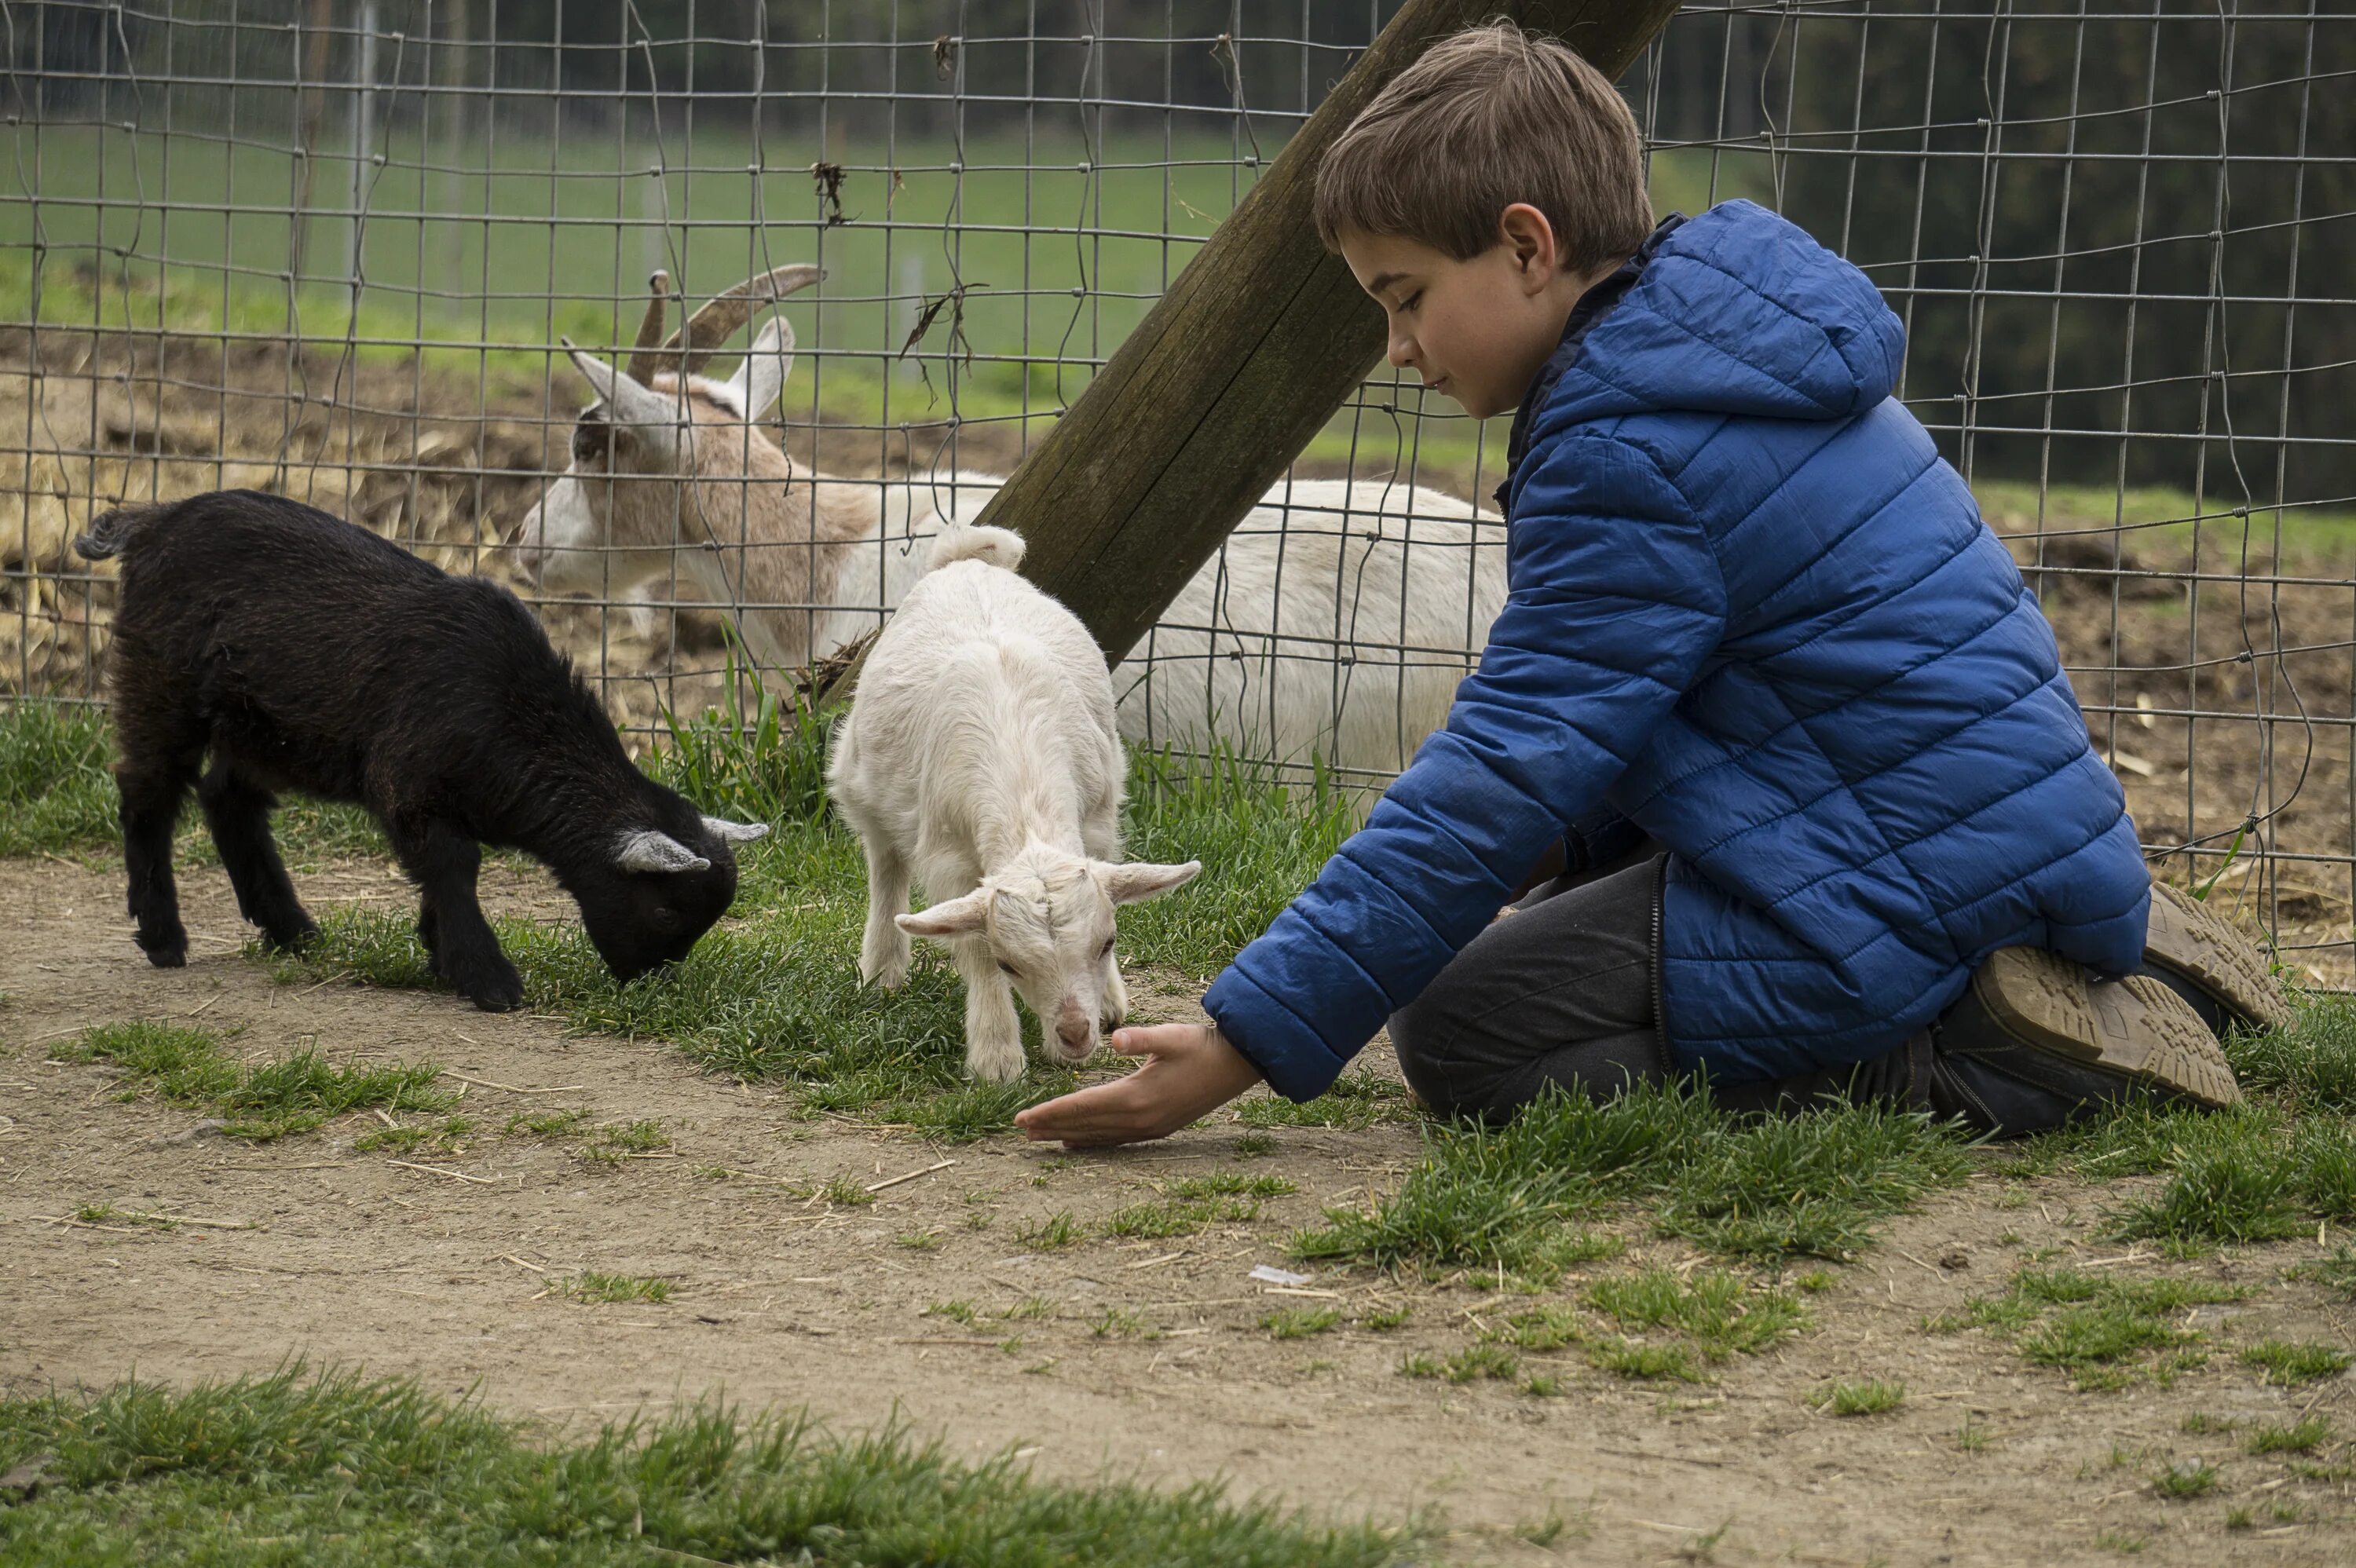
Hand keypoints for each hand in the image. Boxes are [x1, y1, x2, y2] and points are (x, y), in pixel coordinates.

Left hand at [1015, 1021, 1262, 1148]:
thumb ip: (1143, 1038)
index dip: (1051, 1112)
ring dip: (1067, 1135)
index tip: (1023, 1117)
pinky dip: (1092, 1140)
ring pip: (1099, 1135)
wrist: (1237, 1065)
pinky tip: (1077, 1141)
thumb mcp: (1172, 1035)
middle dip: (1051, 1126)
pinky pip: (1116, 1139)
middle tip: (1020, 1129)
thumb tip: (1117, 1038)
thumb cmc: (1201, 1046)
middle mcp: (1140, 1118)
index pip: (1083, 1107)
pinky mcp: (1158, 1128)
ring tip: (1040, 1137)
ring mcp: (1149, 1127)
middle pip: (1085, 1124)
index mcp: (1138, 1096)